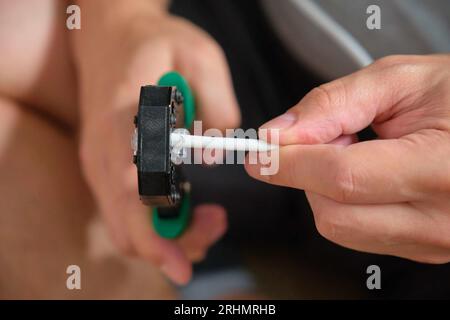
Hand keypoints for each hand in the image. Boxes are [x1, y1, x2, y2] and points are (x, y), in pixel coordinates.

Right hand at [72, 2, 239, 283]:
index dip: (154, 233)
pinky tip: (188, 205)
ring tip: (211, 216)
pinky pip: (127, 212)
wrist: (111, 37)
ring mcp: (100, 165)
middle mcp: (103, 153)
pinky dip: (158, 222)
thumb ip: (216, 103)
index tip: (182, 263)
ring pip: (126, 226)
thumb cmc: (157, 44)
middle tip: (216, 223)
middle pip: (127, 223)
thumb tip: (214, 156)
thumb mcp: (199, 56)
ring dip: (169, 235)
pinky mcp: (106, 170)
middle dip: (173, 242)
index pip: (130, 190)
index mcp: (122, 122)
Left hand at [246, 54, 449, 262]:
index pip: (341, 177)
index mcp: (442, 167)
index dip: (289, 165)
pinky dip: (343, 203)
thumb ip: (332, 104)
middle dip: (307, 175)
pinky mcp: (423, 246)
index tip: (259, 154)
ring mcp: (434, 240)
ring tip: (356, 151)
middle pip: (333, 213)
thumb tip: (278, 134)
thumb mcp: (399, 81)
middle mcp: (442, 218)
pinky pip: (358, 232)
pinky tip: (367, 175)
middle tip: (325, 138)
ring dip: (325, 189)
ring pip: (340, 227)